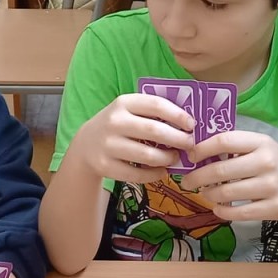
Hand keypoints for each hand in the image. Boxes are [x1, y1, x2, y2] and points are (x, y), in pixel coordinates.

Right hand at [66, 93, 195, 182]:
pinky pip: (137, 174)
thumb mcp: (129, 111)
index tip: (192, 125)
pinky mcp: (106, 166)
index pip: (156, 105)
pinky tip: (162, 171)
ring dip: (167, 158)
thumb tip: (188, 123)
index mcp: (123, 103)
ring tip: (175, 158)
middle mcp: (114, 122)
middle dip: (178, 139)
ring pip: (147, 155)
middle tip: (190, 145)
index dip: (178, 115)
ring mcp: (108, 145)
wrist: (86, 145)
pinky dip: (154, 174)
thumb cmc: (118, 125)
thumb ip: (152, 113)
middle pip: (154, 131)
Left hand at [181, 131, 277, 221]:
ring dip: (209, 195)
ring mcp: (271, 186)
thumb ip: (237, 148)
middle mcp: (266, 162)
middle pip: (220, 171)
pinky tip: (218, 208)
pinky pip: (239, 213)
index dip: (201, 149)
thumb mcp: (263, 148)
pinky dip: (223, 212)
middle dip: (197, 178)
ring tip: (205, 194)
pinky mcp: (274, 208)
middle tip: (186, 182)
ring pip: (227, 194)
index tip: (189, 157)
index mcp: (261, 142)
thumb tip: (198, 153)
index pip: (224, 141)